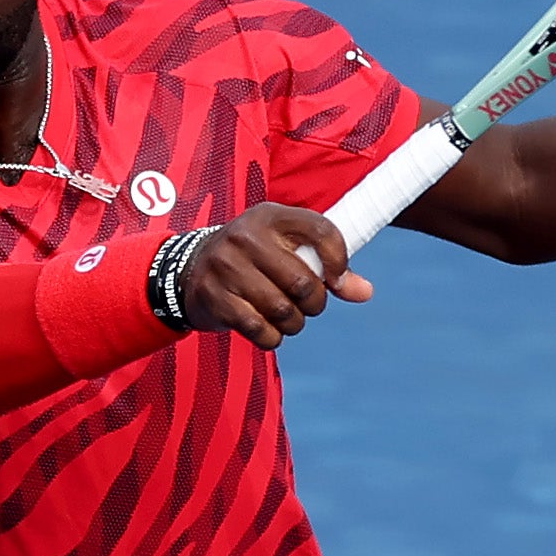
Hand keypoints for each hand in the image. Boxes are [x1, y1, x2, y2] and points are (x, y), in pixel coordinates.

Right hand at [175, 202, 371, 346]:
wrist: (190, 269)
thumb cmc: (254, 259)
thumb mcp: (287, 250)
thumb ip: (328, 269)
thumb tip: (365, 292)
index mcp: (271, 216)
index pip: (322, 232)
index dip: (340, 261)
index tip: (337, 281)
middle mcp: (246, 236)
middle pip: (303, 283)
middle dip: (314, 305)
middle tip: (307, 307)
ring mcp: (227, 267)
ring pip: (283, 310)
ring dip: (294, 324)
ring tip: (288, 320)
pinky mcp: (214, 297)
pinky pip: (260, 330)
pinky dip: (272, 338)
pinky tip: (269, 331)